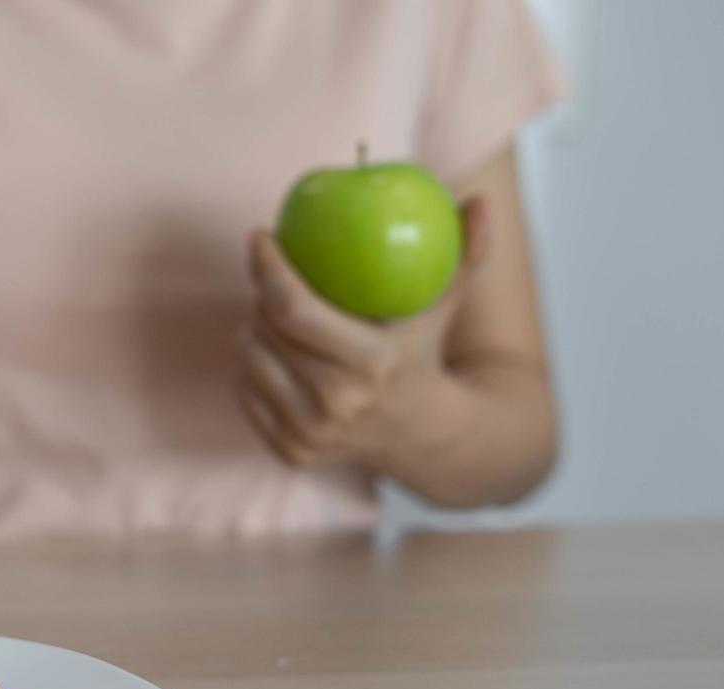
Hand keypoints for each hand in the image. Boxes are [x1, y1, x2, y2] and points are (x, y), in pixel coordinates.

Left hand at [238, 198, 488, 470]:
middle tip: (274, 276)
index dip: (267, 268)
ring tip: (279, 318)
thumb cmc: (424, 356)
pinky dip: (254, 366)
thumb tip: (479, 202)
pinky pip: (245, 391)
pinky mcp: (289, 451)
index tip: (261, 236)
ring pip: (248, 359)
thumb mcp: (446, 306)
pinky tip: (277, 355)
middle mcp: (336, 403)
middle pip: (265, 330)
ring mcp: (309, 433)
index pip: (294, 309)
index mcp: (372, 363)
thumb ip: (467, 254)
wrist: (423, 438)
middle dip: (262, 294)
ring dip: (254, 329)